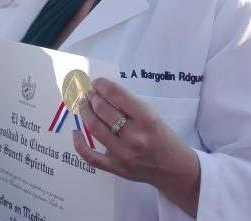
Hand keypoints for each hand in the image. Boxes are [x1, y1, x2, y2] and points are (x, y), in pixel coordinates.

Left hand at [76, 78, 199, 216]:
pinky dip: (79, 143)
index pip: (116, 94)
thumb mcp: (152, 115)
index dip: (102, 84)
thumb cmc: (162, 136)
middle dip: (92, 97)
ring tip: (84, 105)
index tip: (96, 82)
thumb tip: (101, 91)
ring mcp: (123, 154)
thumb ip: (128, 104)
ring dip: (85, 112)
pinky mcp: (116, 168)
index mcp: (147, 119)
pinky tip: (76, 132)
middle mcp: (135, 136)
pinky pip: (90, 156)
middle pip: (102, 110)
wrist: (174, 169)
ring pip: (93, 127)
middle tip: (89, 93)